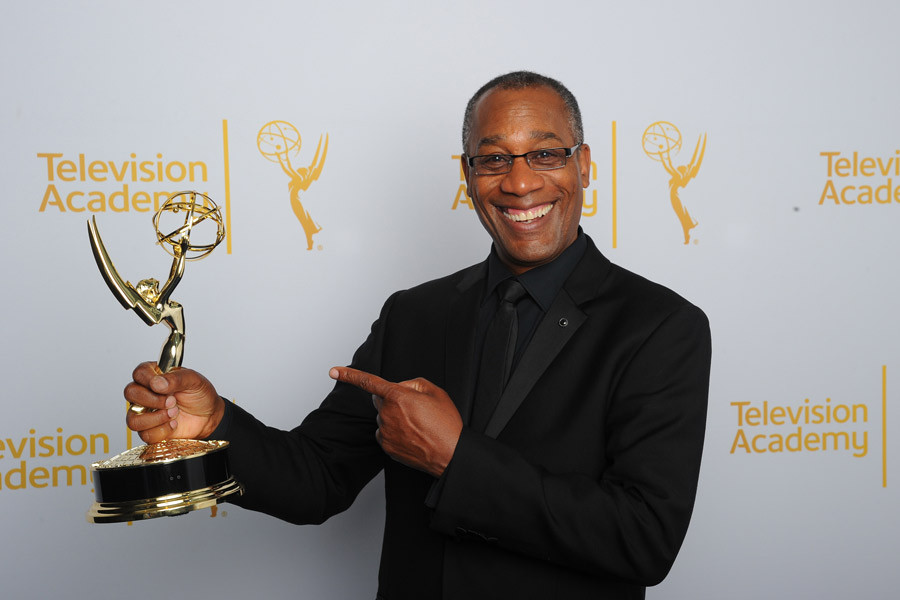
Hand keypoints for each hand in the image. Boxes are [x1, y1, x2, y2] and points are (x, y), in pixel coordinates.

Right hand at [124, 361, 224, 443]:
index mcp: (155, 376)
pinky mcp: (150, 430)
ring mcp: (145, 413)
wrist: (210, 416)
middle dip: (153, 400)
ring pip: (133, 418)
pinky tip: (174, 424)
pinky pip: (145, 435)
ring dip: (156, 418)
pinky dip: (162, 431)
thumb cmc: (200, 395)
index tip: (163, 386)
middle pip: (130, 393)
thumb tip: (157, 383)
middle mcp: (146, 393)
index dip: (148, 380)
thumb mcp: (194, 380)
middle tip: (172, 401)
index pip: (139, 373)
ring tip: (174, 413)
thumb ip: (176, 378)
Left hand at [330, 366, 461, 477]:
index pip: (368, 382)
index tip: (333, 371)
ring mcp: (385, 432)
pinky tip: (411, 435)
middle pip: (380, 399)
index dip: (349, 375)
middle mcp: (387, 414)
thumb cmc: (446, 424)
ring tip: (417, 425)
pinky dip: (394, 431)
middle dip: (391, 398)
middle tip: (413, 407)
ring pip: (383, 417)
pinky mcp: (386, 446)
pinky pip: (384, 432)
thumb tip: (401, 388)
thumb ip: (413, 383)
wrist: (450, 454)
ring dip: (394, 416)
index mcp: (398, 397)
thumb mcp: (435, 392)